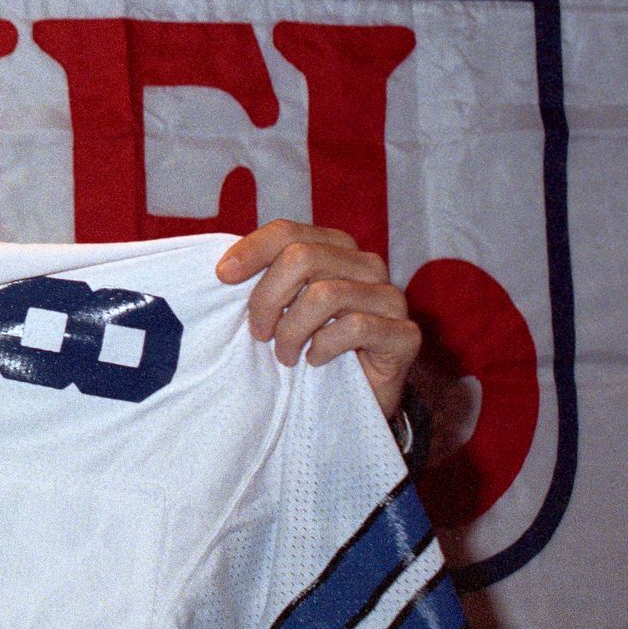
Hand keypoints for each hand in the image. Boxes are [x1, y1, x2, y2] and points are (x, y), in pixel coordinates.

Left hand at [215, 220, 417, 419]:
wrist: (356, 397)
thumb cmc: (311, 343)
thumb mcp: (282, 307)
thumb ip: (264, 280)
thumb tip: (223, 269)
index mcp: (335, 248)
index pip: (288, 232)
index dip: (251, 250)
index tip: (222, 276)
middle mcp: (367, 264)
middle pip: (301, 258)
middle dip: (267, 299)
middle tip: (258, 333)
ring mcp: (390, 297)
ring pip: (324, 294)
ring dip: (291, 331)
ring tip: (283, 355)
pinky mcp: (405, 334)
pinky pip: (355, 327)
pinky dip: (323, 347)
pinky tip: (315, 361)